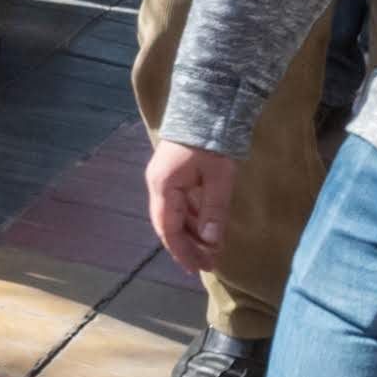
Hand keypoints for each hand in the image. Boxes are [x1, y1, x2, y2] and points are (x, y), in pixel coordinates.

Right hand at [145, 140, 237, 276]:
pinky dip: (191, 220)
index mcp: (164, 188)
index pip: (169, 230)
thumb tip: (211, 242)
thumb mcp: (218, 179)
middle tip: (206, 265)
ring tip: (210, 250)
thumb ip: (213, 211)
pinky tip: (206, 229)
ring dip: (190, 235)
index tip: (199, 269)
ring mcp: (162, 180)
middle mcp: (158, 186)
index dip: (183, 252)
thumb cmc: (211, 143)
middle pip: (167, 226)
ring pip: (173, 216)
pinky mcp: (172, 174)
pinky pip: (179, 204)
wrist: (205, 107)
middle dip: (186, 248)